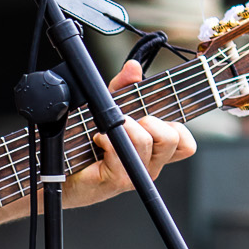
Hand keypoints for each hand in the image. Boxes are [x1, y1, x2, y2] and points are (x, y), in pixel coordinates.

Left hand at [64, 58, 195, 207]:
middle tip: (129, 122)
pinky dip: (107, 139)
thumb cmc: (88, 145)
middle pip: (172, 138)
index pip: (186, 144)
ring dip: (126, 127)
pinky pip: (122, 151)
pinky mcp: (118, 180)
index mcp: (155, 152)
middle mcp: (150, 165)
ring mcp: (135, 175)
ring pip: (146, 142)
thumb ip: (123, 88)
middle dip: (151, 121)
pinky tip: (98, 139)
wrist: (62, 172)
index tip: (162, 112)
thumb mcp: (109, 109)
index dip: (180, 126)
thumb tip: (133, 68)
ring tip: (108, 129)